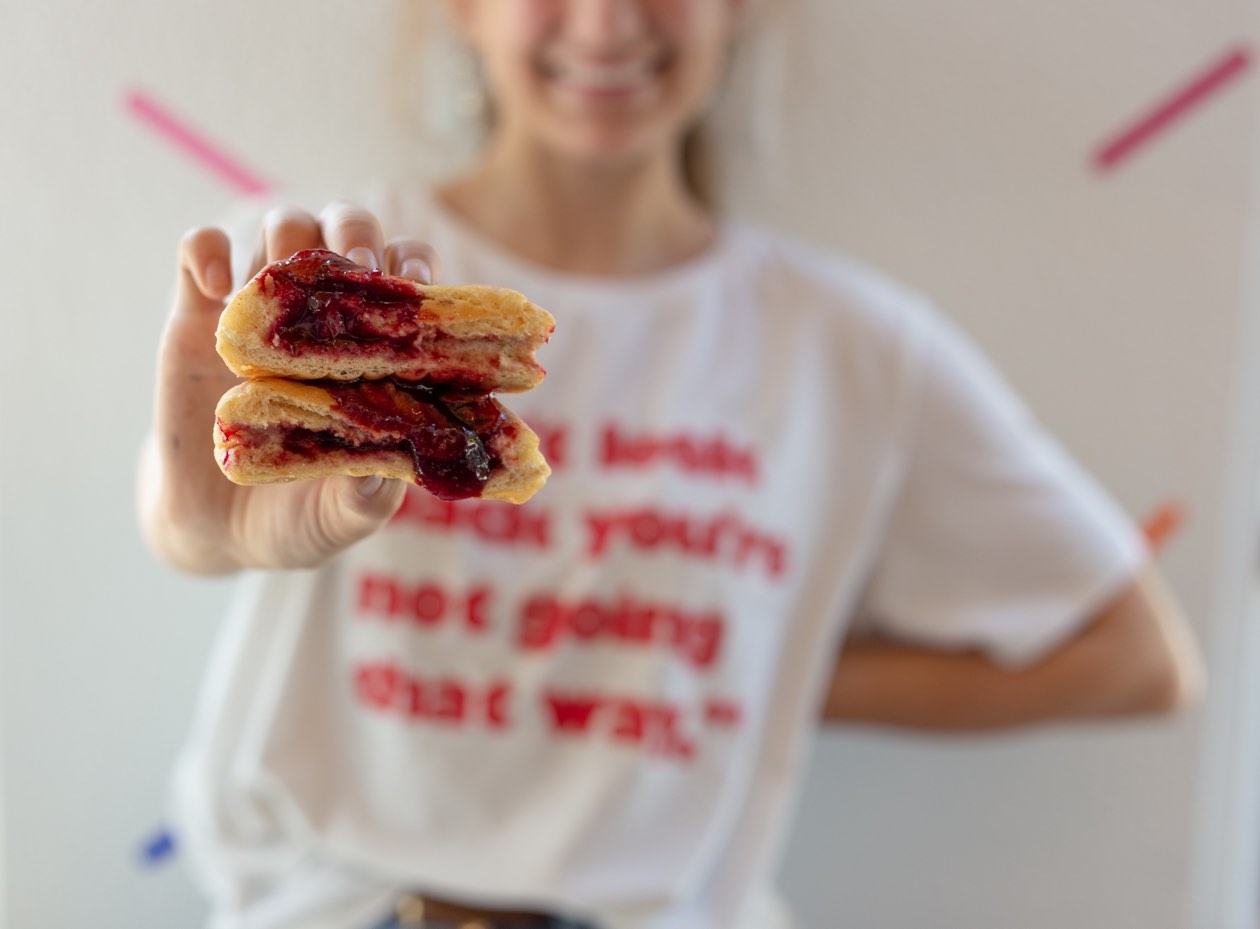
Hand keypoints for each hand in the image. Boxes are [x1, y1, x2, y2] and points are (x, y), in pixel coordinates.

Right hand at [138, 202, 441, 572]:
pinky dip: (206, 250)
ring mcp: (262, 310)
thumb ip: (367, 498)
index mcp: (374, 347)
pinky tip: (218, 287)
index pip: (405, 277)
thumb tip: (390, 472)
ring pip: (283, 226)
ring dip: (291, 237)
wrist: (219, 531)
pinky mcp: (196, 315)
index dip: (414, 266)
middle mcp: (323, 316)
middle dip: (356, 234)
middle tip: (359, 268)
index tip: (416, 283)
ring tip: (288, 280)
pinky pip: (197, 248)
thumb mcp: (341, 519)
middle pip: (346, 230)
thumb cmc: (301, 516)